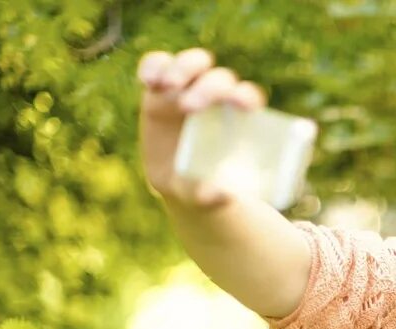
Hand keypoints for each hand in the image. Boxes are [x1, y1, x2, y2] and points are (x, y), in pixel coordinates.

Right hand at [137, 48, 266, 206]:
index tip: (242, 106)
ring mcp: (188, 89)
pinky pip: (157, 65)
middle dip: (208, 88)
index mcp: (238, 119)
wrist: (180, 183)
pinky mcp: (159, 89)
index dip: (245, 96)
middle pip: (219, 78)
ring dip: (182, 68)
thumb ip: (215, 197)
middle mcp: (216, 99)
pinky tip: (148, 80)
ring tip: (168, 86)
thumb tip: (224, 195)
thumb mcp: (208, 197)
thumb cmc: (205, 187)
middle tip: (190, 108)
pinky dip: (152, 67)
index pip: (247, 97)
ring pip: (191, 64)